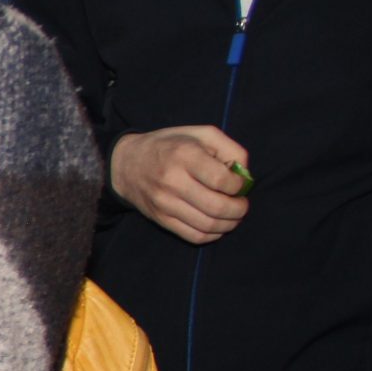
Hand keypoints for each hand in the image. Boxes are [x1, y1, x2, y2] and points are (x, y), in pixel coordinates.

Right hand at [109, 126, 249, 244]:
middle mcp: (172, 181)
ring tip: (233, 215)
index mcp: (184, 155)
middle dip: (239, 209)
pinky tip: (217, 225)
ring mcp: (164, 203)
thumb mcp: (201, 134)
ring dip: (229, 224)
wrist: (127, 164)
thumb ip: (230, 149)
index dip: (239, 186)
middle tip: (242, 204)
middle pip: (217, 207)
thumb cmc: (171, 146)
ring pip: (208, 225)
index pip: (221, 180)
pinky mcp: (161, 219)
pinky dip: (212, 235)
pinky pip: (194, 236)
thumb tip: (244, 176)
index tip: (240, 184)